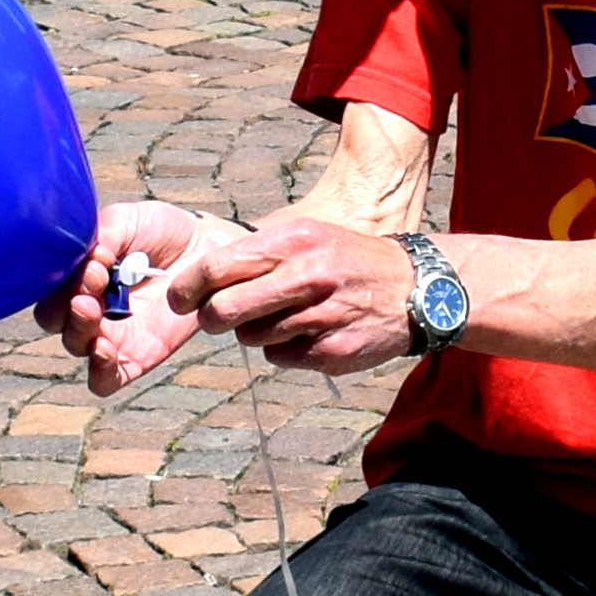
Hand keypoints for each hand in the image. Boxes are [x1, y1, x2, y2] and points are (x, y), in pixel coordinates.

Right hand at [42, 197, 213, 394]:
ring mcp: (111, 334)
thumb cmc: (161, 232)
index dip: (61, 282)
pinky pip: (105, 380)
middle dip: (65, 306)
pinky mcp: (136, 356)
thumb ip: (103, 235)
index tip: (92, 265)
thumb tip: (88, 260)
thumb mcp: (128, 221)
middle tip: (94, 285)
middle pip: (56, 321)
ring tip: (95, 312)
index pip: (49, 287)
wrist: (206, 247)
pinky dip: (98, 371)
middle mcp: (88, 306)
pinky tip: (106, 350)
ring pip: (77, 347)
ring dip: (79, 333)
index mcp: (77, 275)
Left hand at [192, 209, 423, 375]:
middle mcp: (308, 276)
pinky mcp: (333, 352)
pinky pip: (281, 358)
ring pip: (252, 338)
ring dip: (256, 333)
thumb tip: (200, 278)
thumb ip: (259, 254)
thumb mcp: (309, 238)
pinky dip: (285, 350)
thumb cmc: (347, 260)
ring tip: (284, 317)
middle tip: (215, 320)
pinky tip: (309, 333)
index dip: (188, 287)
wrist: (417, 287)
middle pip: (226, 311)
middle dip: (212, 319)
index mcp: (295, 241)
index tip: (178, 298)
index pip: (219, 266)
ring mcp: (322, 317)